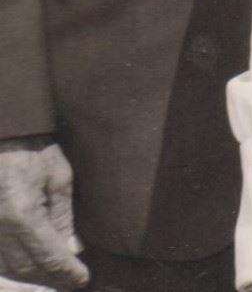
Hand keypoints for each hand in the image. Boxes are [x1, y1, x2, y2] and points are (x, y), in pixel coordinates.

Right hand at [0, 138, 86, 289]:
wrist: (5, 135)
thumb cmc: (34, 150)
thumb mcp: (58, 177)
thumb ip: (63, 217)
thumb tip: (72, 250)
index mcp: (22, 215)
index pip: (47, 255)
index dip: (66, 272)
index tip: (82, 280)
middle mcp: (0, 229)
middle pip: (25, 268)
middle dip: (50, 278)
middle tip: (72, 280)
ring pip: (9, 268)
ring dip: (33, 276)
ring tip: (56, 276)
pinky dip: (15, 266)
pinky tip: (32, 266)